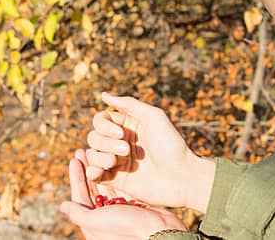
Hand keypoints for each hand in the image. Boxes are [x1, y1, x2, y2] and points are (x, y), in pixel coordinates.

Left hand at [61, 149, 186, 239]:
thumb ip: (79, 213)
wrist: (158, 232)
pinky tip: (114, 160)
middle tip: (84, 150)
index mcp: (93, 223)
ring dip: (101, 169)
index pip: (80, 196)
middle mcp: (105, 216)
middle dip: (87, 169)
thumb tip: (62, 206)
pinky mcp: (133, 205)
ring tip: (98, 151)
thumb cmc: (127, 228)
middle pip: (92, 188)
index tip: (74, 159)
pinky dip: (116, 174)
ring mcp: (119, 210)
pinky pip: (120, 186)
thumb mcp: (97, 221)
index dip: (76, 177)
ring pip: (106, 185)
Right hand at [84, 93, 214, 210]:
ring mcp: (117, 162)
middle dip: (105, 142)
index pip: (100, 120)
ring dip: (100, 157)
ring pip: (92, 154)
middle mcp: (120, 142)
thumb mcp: (153, 116)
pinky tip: (97, 173)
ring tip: (115, 163)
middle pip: (94, 137)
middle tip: (126, 150)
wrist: (182, 177)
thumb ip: (128, 104)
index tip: (122, 133)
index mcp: (128, 126)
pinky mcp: (116, 180)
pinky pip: (94, 174)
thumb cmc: (171, 145)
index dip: (104, 125)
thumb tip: (103, 94)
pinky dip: (91, 172)